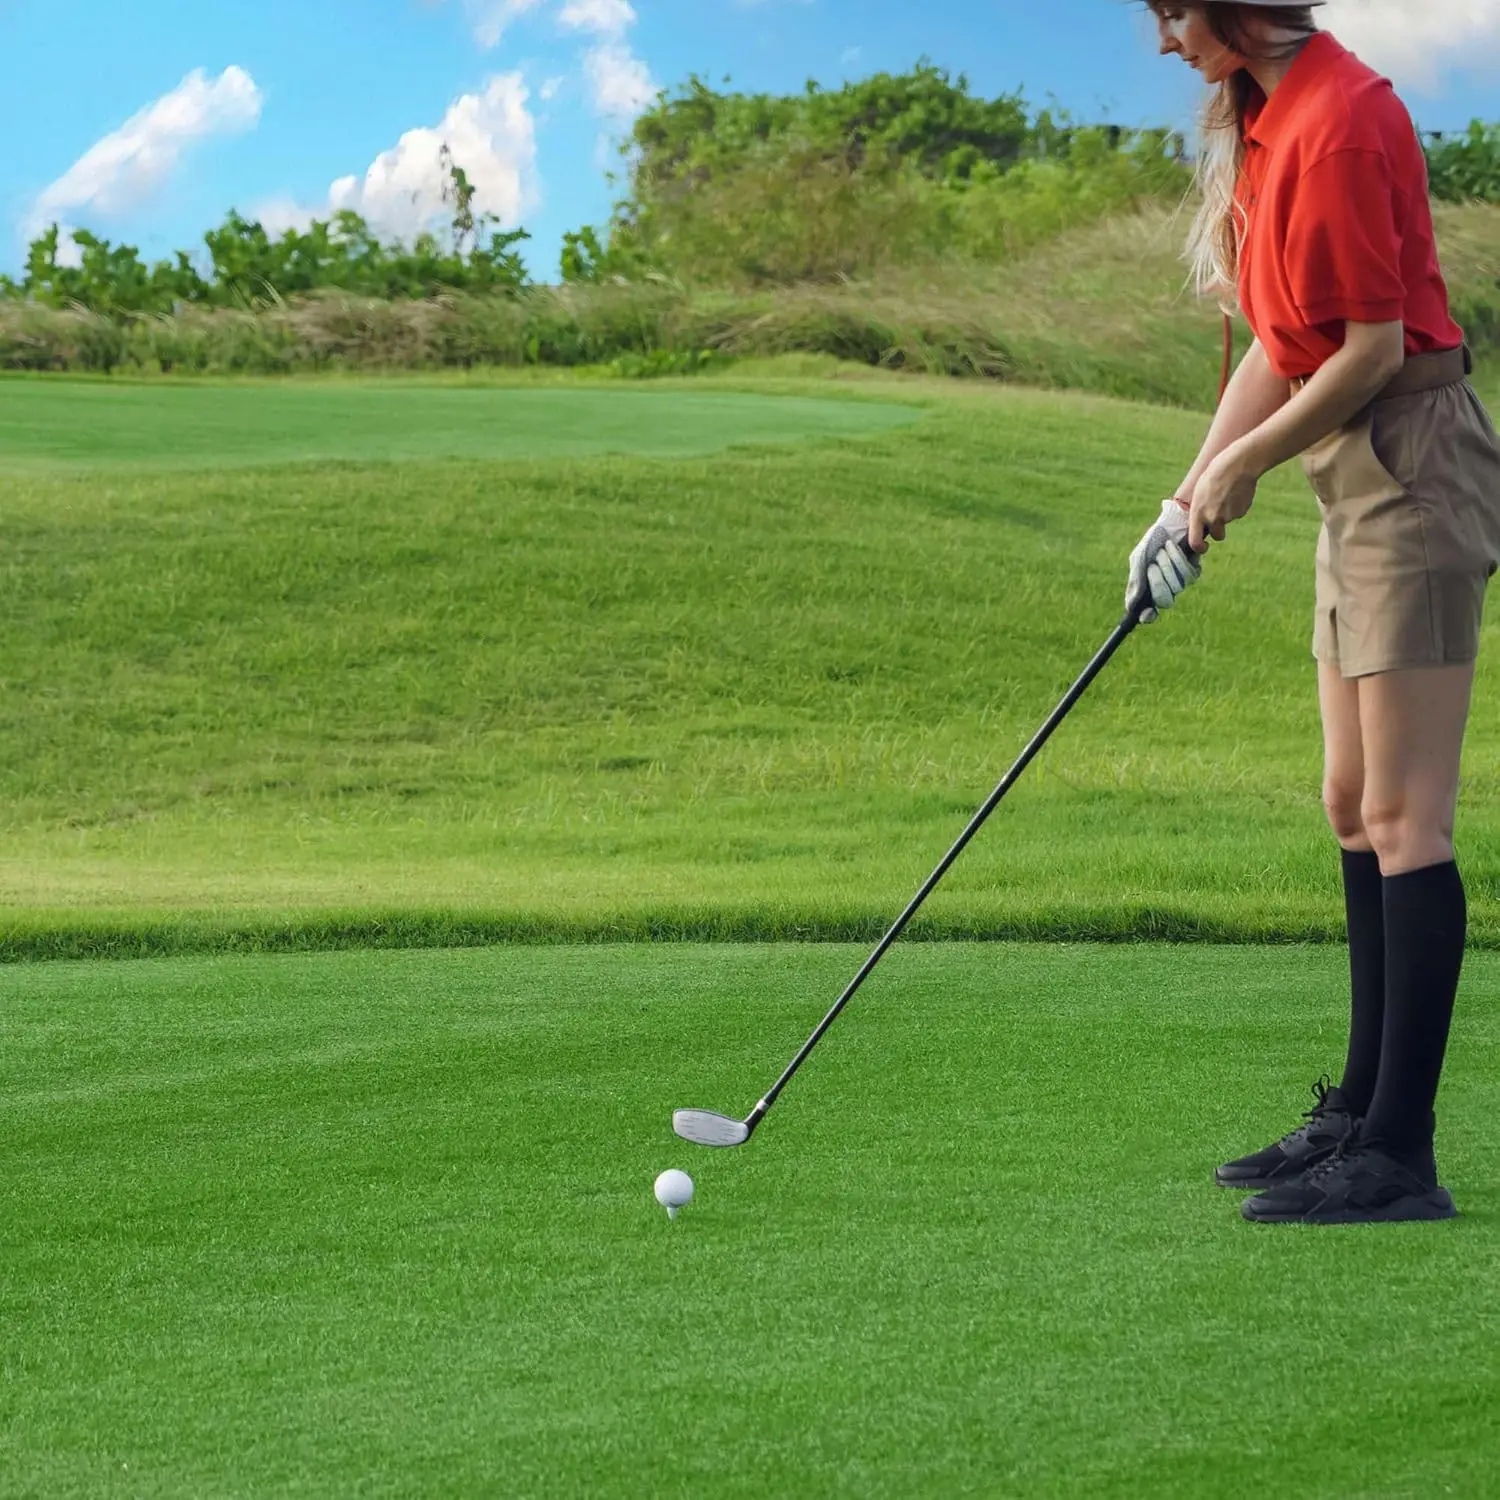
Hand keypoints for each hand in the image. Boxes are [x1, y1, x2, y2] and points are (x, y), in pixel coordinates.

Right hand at [1126, 498, 1202, 624]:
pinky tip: (1173, 546)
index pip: (1149, 613)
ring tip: (1163, 549)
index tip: (1146, 613)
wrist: (1170, 522)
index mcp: (1148, 589)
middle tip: (1152, 565)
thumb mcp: (1139, 559)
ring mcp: (1181, 581)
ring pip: (1178, 585)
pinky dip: (1179, 558)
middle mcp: (1165, 589)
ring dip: (1168, 565)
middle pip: (1165, 600)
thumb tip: (1131, 606)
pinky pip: (1189, 573)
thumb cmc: (1152, 541)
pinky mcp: (1193, 570)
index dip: (1148, 616)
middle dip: (1158, 581)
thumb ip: (1136, 581)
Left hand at [1188, 448, 1259, 552]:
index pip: (1195, 542)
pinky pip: (1237, 513)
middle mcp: (1213, 518)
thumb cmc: (1214, 474)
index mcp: (1198, 514)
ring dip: (1227, 514)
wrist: (1238, 464)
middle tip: (1218, 518)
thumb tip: (1200, 524)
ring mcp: (1229, 516)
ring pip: (1228, 522)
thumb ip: (1199, 511)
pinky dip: (1236, 506)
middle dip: (1218, 531)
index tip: (1202, 548)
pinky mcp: (1242, 511)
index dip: (1199, 548)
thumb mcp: (1198, 493)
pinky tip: (1235, 492)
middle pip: (1217, 536)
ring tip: (1226, 495)